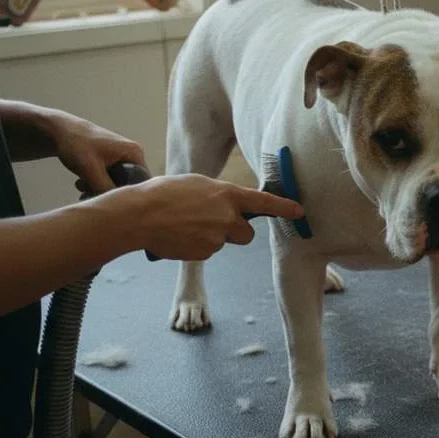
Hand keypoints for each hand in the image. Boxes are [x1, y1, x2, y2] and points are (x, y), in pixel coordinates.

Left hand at [44, 110, 146, 193]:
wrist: (60, 130)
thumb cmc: (76, 143)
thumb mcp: (91, 168)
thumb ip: (105, 187)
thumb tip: (115, 205)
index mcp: (135, 153)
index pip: (142, 182)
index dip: (127, 193)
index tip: (109, 199)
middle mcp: (133, 154)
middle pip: (129, 183)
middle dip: (109, 191)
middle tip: (89, 192)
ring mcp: (122, 156)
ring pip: (117, 182)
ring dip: (99, 188)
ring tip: (82, 186)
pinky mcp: (112, 160)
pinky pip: (110, 178)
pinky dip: (96, 183)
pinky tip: (82, 182)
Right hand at [110, 174, 304, 260]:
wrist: (139, 216)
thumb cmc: (163, 193)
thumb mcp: (196, 184)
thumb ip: (217, 195)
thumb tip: (225, 205)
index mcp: (227, 194)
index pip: (263, 202)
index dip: (284, 207)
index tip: (299, 212)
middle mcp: (227, 217)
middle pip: (246, 233)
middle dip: (234, 231)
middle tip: (212, 222)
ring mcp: (216, 237)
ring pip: (224, 242)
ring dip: (212, 236)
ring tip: (186, 225)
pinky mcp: (204, 253)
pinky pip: (207, 251)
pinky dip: (197, 245)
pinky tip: (179, 235)